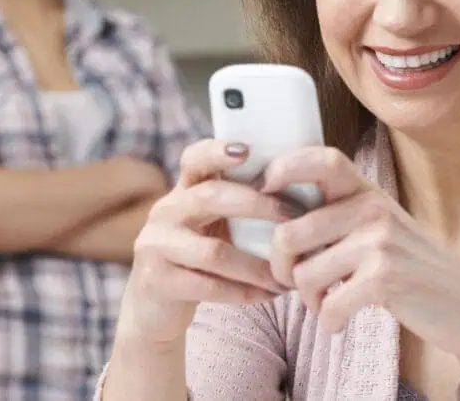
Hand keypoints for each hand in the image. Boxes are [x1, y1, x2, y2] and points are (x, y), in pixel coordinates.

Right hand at [117, 139, 293, 347]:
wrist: (155, 309)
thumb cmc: (198, 259)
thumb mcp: (209, 225)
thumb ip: (237, 206)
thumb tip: (303, 193)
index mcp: (183, 191)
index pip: (194, 159)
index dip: (217, 151)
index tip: (247, 150)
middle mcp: (165, 211)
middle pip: (210, 197)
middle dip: (257, 205)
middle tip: (295, 215)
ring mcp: (156, 245)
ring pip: (214, 252)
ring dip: (257, 266)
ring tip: (287, 276)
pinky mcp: (156, 280)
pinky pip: (208, 286)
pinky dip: (244, 292)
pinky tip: (268, 295)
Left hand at [263, 146, 459, 396]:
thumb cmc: (413, 267)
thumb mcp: (380, 228)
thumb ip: (339, 216)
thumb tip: (278, 222)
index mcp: (368, 192)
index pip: (323, 159)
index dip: (285, 167)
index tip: (264, 188)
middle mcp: (372, 209)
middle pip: (289, 232)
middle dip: (280, 266)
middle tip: (292, 282)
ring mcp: (380, 242)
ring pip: (303, 274)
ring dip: (307, 299)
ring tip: (325, 302)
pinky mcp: (385, 278)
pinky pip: (328, 305)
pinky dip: (328, 321)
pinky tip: (339, 322)